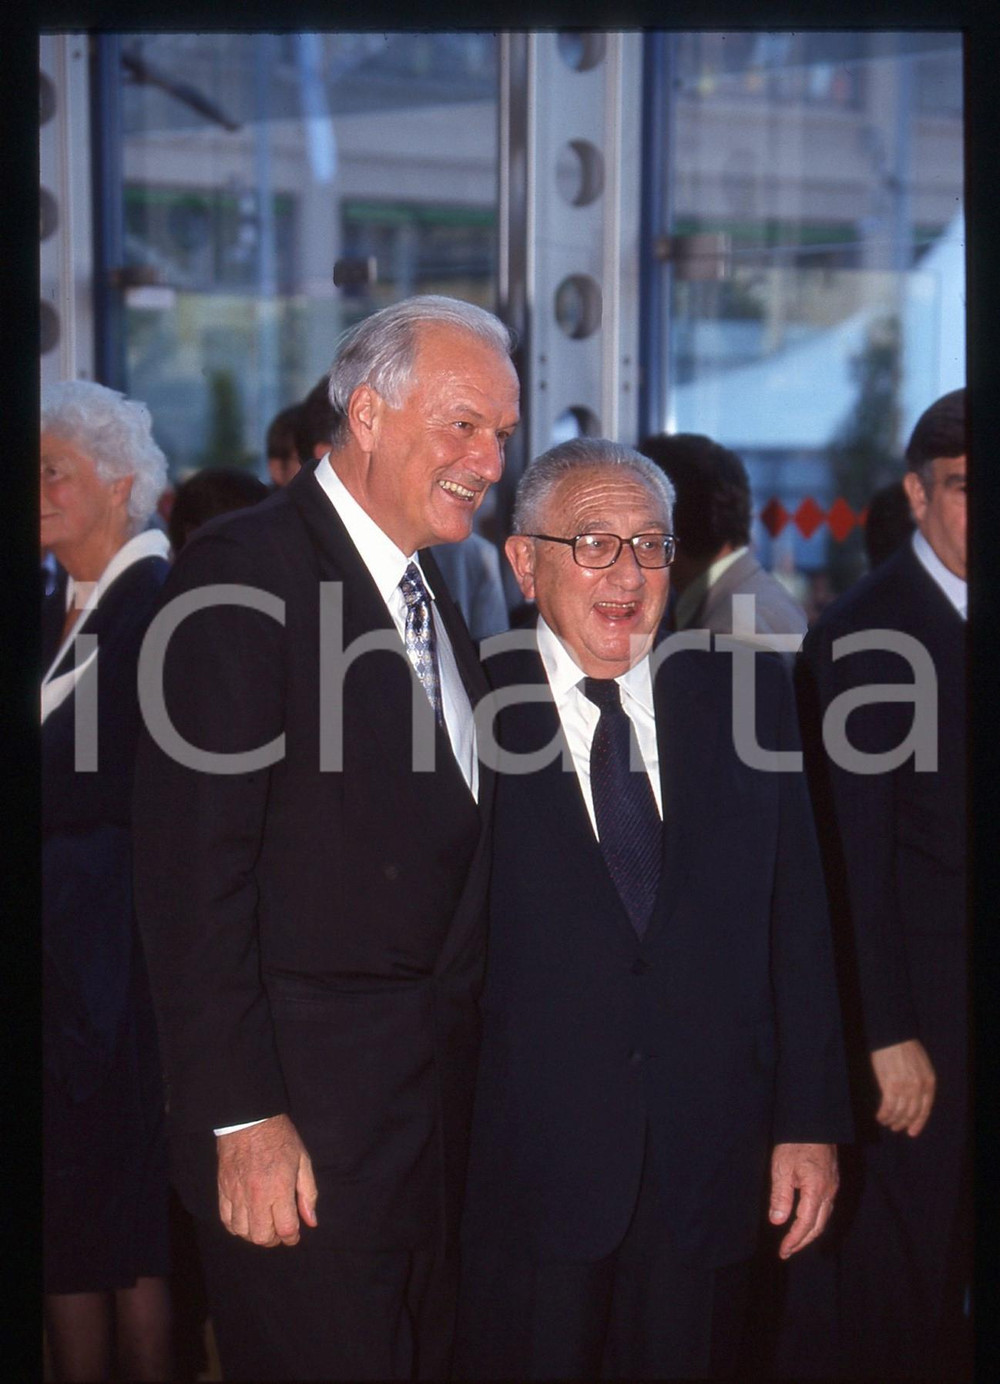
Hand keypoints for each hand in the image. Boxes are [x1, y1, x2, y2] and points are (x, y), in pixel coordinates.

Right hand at [217, 1114, 317, 1246]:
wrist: (249, 1120)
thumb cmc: (280, 1138)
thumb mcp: (302, 1160)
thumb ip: (308, 1193)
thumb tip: (311, 1221)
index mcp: (279, 1188)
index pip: (285, 1229)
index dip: (292, 1238)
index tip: (294, 1235)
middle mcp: (257, 1196)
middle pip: (262, 1236)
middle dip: (274, 1239)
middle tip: (279, 1230)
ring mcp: (237, 1194)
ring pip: (242, 1232)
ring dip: (254, 1234)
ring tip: (263, 1224)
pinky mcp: (223, 1190)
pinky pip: (226, 1220)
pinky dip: (236, 1226)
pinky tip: (246, 1220)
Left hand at [768, 1142, 837, 1258]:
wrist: (814, 1121)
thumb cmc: (795, 1142)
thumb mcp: (781, 1167)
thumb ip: (780, 1196)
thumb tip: (778, 1222)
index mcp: (816, 1190)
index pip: (806, 1224)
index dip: (794, 1240)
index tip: (783, 1251)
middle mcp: (829, 1192)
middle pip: (818, 1226)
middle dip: (802, 1241)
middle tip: (786, 1252)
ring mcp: (833, 1187)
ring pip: (824, 1218)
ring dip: (809, 1233)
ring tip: (794, 1242)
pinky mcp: (832, 1181)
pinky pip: (826, 1208)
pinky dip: (815, 1220)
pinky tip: (805, 1222)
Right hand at [870, 1039, 935, 1136]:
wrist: (894, 1035)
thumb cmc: (905, 1047)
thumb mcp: (922, 1066)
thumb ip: (921, 1082)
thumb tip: (914, 1099)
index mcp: (929, 1082)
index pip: (925, 1110)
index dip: (918, 1123)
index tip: (912, 1132)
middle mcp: (919, 1088)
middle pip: (912, 1113)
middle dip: (903, 1123)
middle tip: (896, 1128)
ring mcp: (905, 1087)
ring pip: (899, 1112)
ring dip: (892, 1120)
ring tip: (886, 1122)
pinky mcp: (890, 1086)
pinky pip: (888, 1107)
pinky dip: (884, 1115)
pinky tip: (880, 1117)